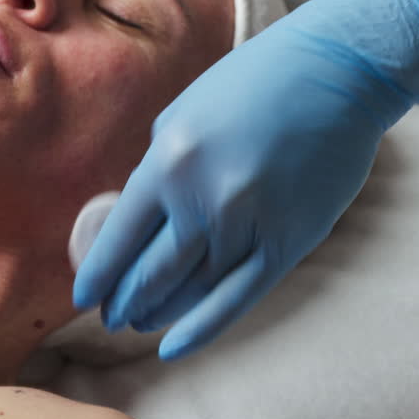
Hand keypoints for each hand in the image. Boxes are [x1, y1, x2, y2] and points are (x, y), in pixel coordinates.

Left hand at [73, 0, 418, 358]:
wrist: (334, 72)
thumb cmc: (252, 84)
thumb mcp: (183, 115)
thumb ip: (158, 170)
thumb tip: (134, 222)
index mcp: (169, 162)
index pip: (119, 237)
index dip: (98, 274)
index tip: (85, 295)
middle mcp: (205, 199)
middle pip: (152, 273)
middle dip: (125, 302)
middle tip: (112, 317)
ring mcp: (249, 224)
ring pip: (192, 290)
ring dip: (159, 313)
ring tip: (141, 322)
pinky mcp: (288, 242)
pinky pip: (237, 299)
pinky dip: (202, 329)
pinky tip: (174, 347)